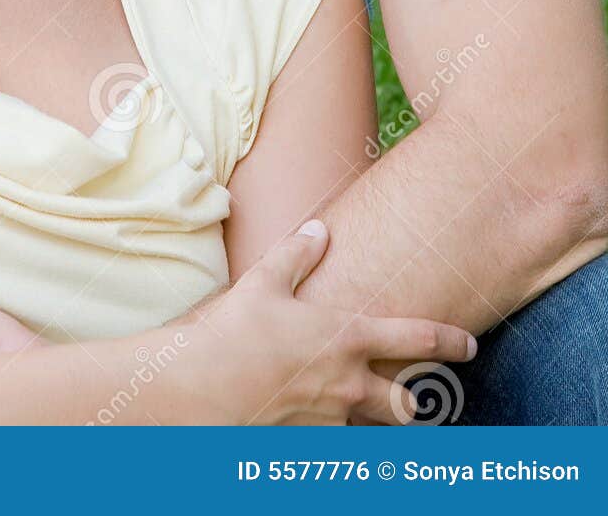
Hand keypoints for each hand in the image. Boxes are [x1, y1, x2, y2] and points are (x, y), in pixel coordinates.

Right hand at [180, 221, 477, 424]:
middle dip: (412, 403)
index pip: (418, 339)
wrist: (203, 389)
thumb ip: (296, 255)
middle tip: (413, 399)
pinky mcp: (307, 443)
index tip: (470, 345)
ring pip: (369, 428)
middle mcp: (349, 383)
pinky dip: (328, 433)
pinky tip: (307, 421)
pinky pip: (332, 441)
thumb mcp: (263, 282)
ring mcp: (331, 420)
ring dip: (368, 420)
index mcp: (347, 338)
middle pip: (404, 405)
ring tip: (355, 411)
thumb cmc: (234, 331)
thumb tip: (319, 230)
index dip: (450, 341)